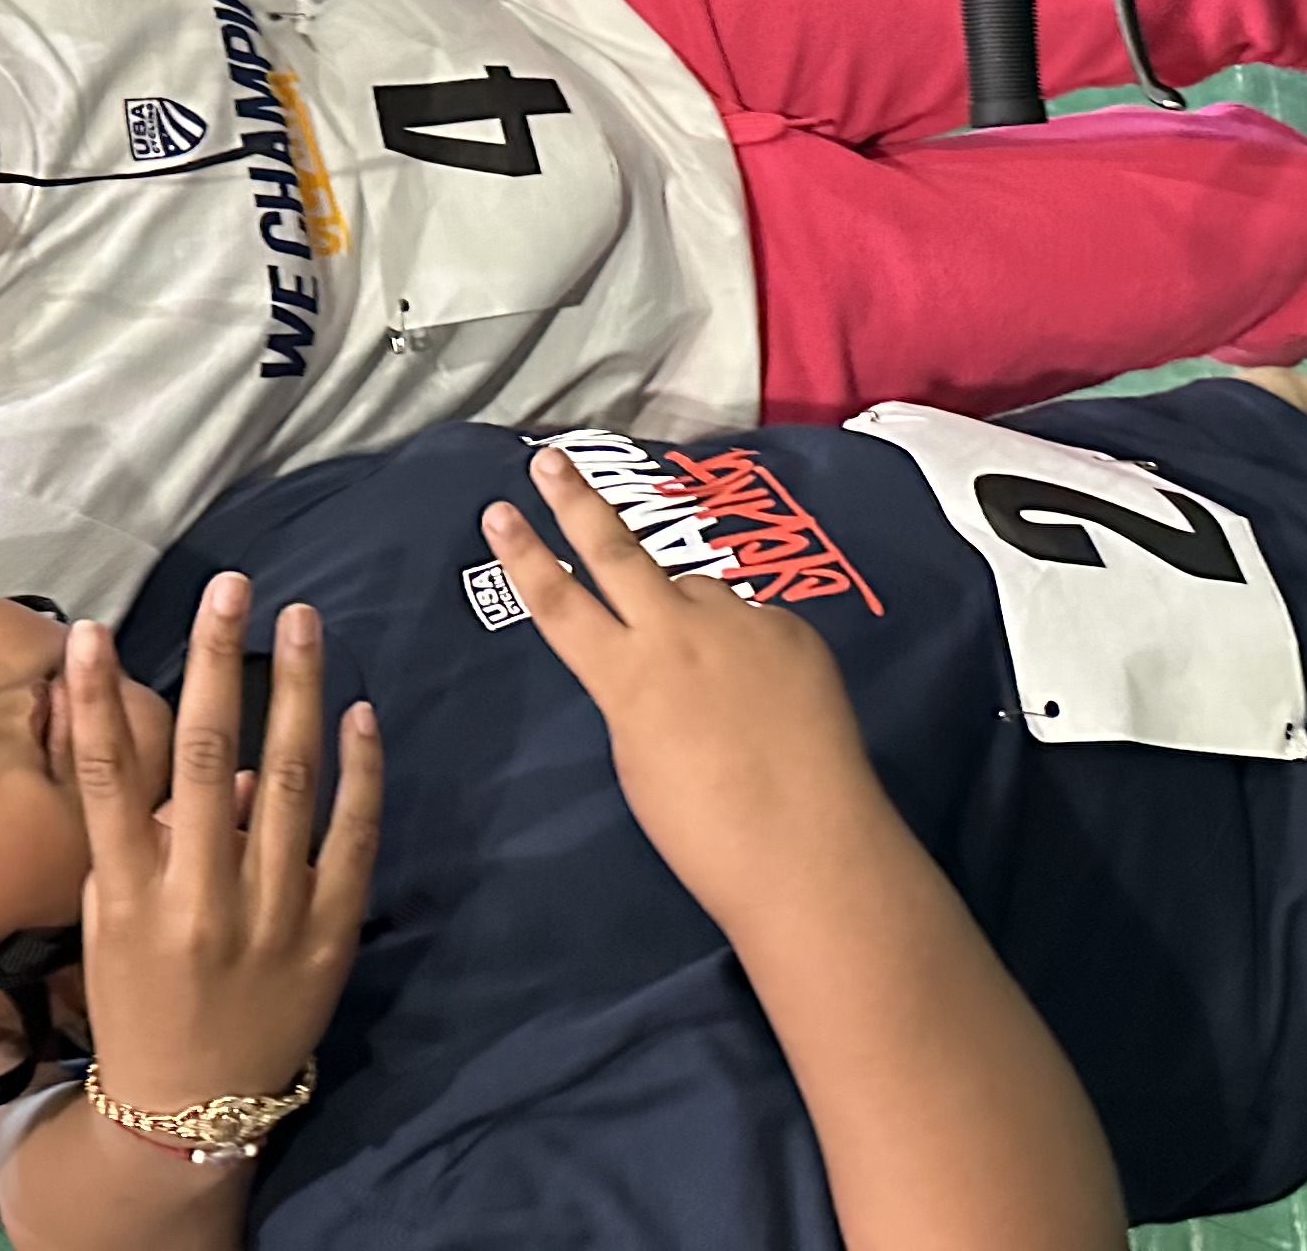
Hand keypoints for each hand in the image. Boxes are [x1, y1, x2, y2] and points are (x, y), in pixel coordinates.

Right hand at [66, 572, 381, 1128]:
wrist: (193, 1107)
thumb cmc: (139, 998)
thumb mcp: (111, 921)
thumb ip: (138, 837)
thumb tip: (195, 757)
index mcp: (131, 895)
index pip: (108, 778)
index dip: (98, 699)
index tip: (94, 630)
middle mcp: (199, 899)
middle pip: (207, 758)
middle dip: (216, 662)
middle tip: (231, 588)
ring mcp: (271, 916)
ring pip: (289, 782)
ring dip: (296, 692)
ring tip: (302, 622)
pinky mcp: (329, 934)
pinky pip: (352, 838)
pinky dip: (359, 773)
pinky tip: (359, 712)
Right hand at [482, 445, 886, 928]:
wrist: (809, 846)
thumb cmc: (706, 831)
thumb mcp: (639, 759)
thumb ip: (636, 691)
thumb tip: (654, 654)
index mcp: (627, 676)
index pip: (559, 603)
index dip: (523, 556)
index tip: (496, 510)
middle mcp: (678, 631)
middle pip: (616, 551)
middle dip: (576, 501)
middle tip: (551, 459)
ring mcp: (739, 622)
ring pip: (697, 594)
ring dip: (692, 618)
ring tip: (717, 684)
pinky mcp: (791, 628)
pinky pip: (752, 624)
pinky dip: (748, 650)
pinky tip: (767, 698)